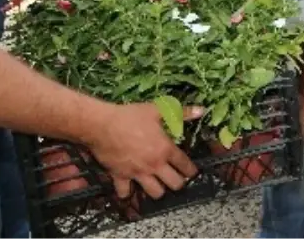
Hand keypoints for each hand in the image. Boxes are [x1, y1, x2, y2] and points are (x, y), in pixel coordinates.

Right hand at [86, 102, 201, 199]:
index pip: (185, 165)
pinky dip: (128, 192)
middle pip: (174, 184)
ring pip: (155, 193)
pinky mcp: (120, 177)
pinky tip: (131, 188)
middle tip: (177, 179)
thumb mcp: (158, 110)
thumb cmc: (130, 116)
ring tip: (158, 184)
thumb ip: (181, 112)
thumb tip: (201, 110)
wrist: (102, 125)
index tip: (193, 172)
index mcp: (165, 150)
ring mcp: (137, 173)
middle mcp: (154, 165)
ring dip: (158, 190)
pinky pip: (125, 193)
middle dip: (178, 183)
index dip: (192, 170)